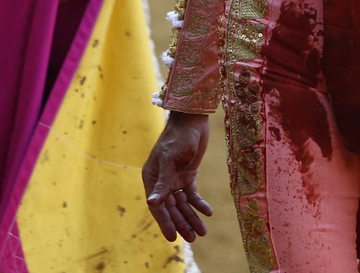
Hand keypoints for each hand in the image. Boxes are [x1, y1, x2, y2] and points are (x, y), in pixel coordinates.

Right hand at [143, 112, 213, 241]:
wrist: (192, 120)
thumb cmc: (178, 137)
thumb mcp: (170, 160)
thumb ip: (163, 183)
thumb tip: (152, 203)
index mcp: (152, 178)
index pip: (158, 206)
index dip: (165, 222)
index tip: (173, 238)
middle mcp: (162, 181)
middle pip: (172, 208)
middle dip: (182, 223)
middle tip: (194, 238)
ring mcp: (175, 179)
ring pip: (183, 204)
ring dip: (192, 217)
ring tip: (202, 231)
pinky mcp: (187, 175)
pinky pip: (192, 194)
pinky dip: (199, 204)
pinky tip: (208, 212)